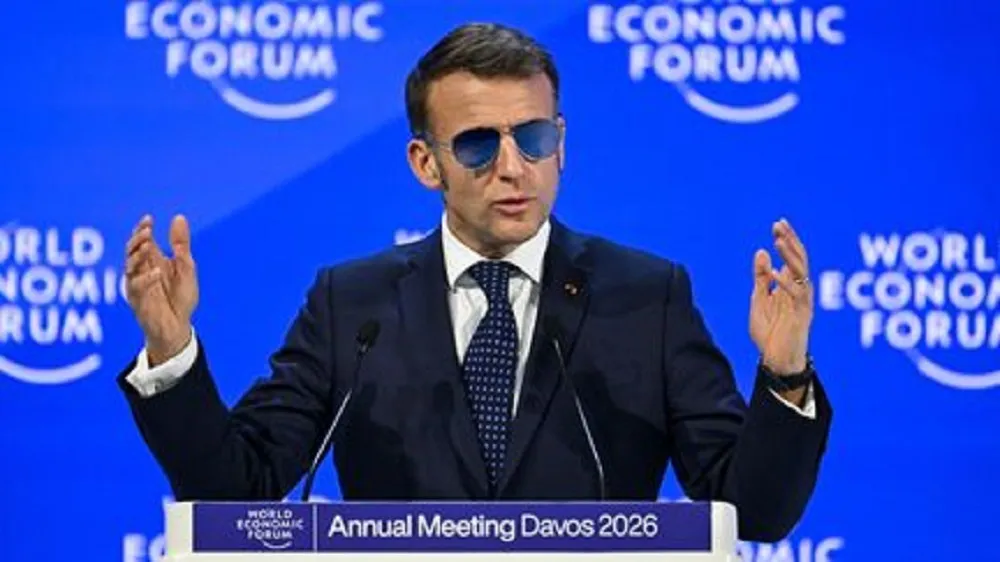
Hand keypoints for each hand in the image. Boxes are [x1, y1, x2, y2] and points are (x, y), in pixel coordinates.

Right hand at [124, 215, 198, 365]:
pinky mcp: (137, 300)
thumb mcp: (186, 267)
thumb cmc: (181, 297)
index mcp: (153, 260)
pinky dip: (145, 278)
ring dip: (137, 255)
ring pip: (129, 266)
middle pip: (132, 250)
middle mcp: (142, 270)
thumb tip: (179, 217)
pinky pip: (136, 287)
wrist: (179, 326)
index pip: (143, 240)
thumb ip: (181, 245)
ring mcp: (137, 285)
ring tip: (147, 245)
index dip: (143, 229)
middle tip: (146, 230)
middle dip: (137, 239)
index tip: (149, 219)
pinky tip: (156, 271)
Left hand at [750, 218, 813, 374]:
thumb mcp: (759, 300)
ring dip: (790, 256)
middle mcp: (800, 290)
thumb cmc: (770, 333)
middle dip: (790, 241)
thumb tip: (762, 252)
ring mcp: (802, 302)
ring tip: (778, 241)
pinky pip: (797, 295)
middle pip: (799, 259)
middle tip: (779, 224)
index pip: (792, 256)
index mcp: (790, 285)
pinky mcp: (802, 315)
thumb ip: (761, 278)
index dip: (787, 239)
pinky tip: (774, 272)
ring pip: (801, 272)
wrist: (777, 361)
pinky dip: (784, 283)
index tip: (778, 223)